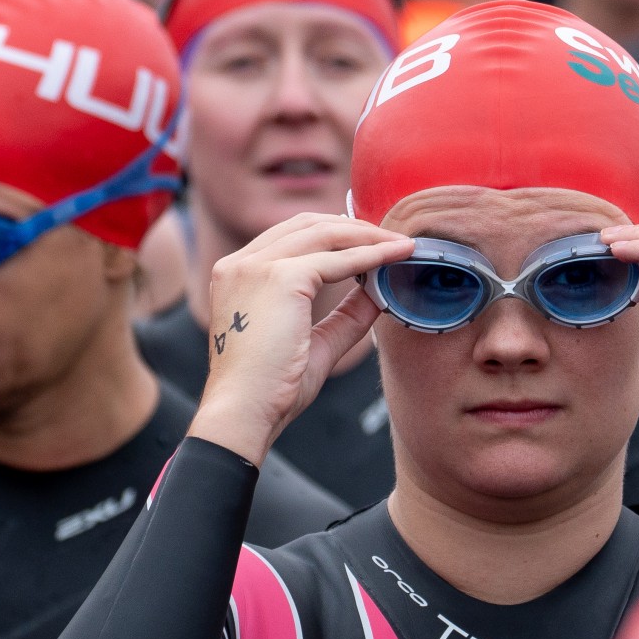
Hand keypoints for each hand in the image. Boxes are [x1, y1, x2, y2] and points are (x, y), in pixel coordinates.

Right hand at [189, 213, 412, 465]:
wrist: (244, 413)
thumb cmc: (270, 390)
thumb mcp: (314, 342)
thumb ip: (344, 316)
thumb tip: (379, 293)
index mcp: (236, 275)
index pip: (291, 237)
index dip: (334, 235)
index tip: (371, 244)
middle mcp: (240, 263)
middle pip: (307, 225)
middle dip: (355, 228)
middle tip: (393, 239)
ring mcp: (257, 266)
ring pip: (324, 234)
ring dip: (368, 236)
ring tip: (402, 245)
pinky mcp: (281, 278)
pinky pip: (337, 258)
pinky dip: (370, 256)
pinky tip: (395, 257)